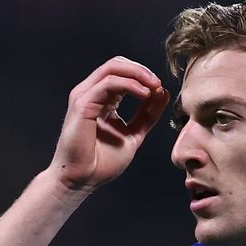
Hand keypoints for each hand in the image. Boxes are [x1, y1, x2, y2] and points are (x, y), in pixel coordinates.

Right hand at [48, 57, 169, 194]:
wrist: (82, 180)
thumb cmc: (101, 162)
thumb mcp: (133, 134)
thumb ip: (147, 115)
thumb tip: (163, 93)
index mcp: (102, 99)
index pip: (122, 73)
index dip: (143, 76)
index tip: (160, 89)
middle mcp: (91, 93)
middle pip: (117, 64)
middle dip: (141, 70)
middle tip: (158, 84)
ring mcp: (85, 96)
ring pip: (112, 68)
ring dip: (138, 73)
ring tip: (154, 86)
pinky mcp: (82, 103)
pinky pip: (108, 84)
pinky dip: (129, 85)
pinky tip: (144, 94)